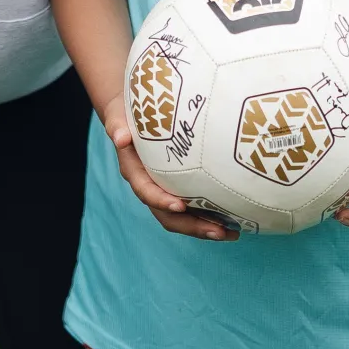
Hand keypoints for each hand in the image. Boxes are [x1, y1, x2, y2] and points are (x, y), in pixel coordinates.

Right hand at [102, 95, 237, 241]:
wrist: (128, 115)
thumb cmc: (125, 115)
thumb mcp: (118, 117)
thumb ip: (117, 127)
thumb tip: (121, 137)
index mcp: (134, 172)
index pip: (146, 191)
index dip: (161, 200)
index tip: (180, 205)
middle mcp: (149, 185)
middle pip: (168, 214)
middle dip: (192, 225)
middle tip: (218, 231)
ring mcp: (163, 188)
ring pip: (182, 216)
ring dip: (204, 227)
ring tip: (230, 233)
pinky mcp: (176, 185)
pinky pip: (192, 206)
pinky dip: (209, 214)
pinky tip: (231, 219)